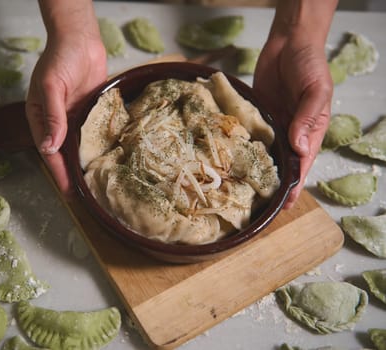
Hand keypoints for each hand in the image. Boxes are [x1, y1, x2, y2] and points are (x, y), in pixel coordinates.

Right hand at [26, 31, 106, 195]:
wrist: (81, 39)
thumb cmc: (60, 58)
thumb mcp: (52, 86)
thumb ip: (52, 116)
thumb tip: (50, 147)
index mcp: (40, 118)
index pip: (49, 152)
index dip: (58, 173)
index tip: (67, 192)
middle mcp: (57, 122)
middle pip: (63, 154)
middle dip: (71, 175)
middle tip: (84, 197)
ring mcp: (74, 118)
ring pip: (79, 147)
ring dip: (85, 165)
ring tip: (97, 185)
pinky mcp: (91, 113)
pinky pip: (94, 134)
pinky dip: (99, 147)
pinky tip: (107, 160)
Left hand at [254, 23, 332, 208]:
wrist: (288, 44)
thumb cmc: (309, 65)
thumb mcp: (315, 90)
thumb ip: (307, 118)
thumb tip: (298, 147)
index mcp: (309, 132)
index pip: (301, 165)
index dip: (294, 185)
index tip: (284, 204)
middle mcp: (289, 133)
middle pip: (280, 164)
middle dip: (271, 184)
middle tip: (257, 206)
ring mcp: (271, 126)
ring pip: (262, 153)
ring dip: (253, 169)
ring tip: (239, 189)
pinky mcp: (254, 116)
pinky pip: (247, 135)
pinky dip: (240, 147)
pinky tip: (228, 160)